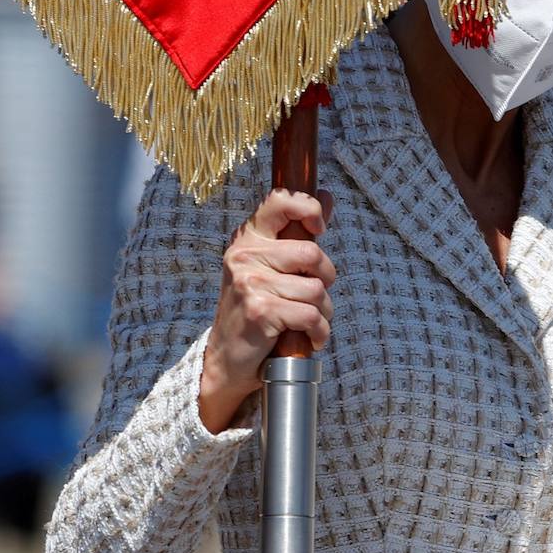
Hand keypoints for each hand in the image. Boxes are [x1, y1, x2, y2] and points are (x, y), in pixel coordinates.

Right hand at [199, 188, 335, 432]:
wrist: (227, 358)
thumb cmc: (255, 309)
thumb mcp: (270, 266)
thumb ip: (297, 233)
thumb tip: (326, 195)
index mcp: (247, 238)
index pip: (279, 200)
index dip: (308, 208)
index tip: (318, 229)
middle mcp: (244, 255)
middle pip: (312, 254)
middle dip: (325, 279)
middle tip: (315, 296)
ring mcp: (250, 282)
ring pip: (316, 289)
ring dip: (323, 312)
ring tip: (309, 322)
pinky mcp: (260, 311)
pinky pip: (311, 315)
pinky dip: (319, 332)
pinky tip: (310, 339)